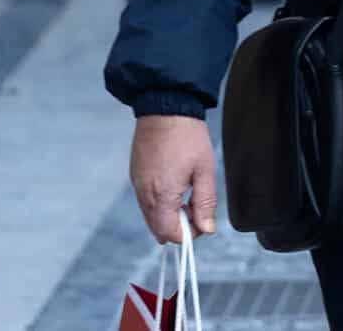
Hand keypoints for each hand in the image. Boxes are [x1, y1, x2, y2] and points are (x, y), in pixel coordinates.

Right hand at [130, 115, 218, 242]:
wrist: (165, 108)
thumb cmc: (187, 136)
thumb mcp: (204, 169)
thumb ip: (205, 202)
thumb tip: (207, 229)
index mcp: (162, 196)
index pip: (170, 234)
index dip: (189, 234)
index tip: (202, 221)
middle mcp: (144, 195)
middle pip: (158, 229)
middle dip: (179, 226)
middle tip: (197, 207)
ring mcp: (137, 186)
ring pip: (151, 216)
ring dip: (170, 214)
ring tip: (188, 193)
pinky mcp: (136, 177)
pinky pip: (146, 201)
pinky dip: (161, 203)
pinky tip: (176, 186)